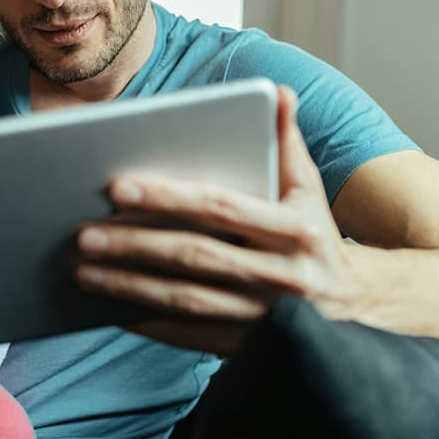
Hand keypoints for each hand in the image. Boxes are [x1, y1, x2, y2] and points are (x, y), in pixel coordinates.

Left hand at [75, 86, 353, 354]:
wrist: (355, 309)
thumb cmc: (315, 236)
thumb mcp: (308, 189)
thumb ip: (287, 141)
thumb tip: (277, 92)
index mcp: (294, 230)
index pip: (220, 207)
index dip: (168, 197)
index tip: (117, 187)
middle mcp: (281, 276)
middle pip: (195, 256)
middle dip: (134, 245)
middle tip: (83, 234)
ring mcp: (262, 318)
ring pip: (185, 299)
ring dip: (129, 285)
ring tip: (82, 270)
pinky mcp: (246, 346)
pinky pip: (187, 334)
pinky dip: (146, 321)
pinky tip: (108, 306)